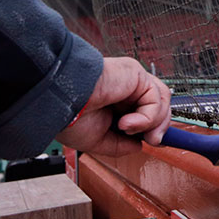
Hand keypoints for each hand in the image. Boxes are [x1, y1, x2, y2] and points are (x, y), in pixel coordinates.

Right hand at [56, 57, 171, 155]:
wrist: (58, 104)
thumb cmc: (67, 117)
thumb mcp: (97, 141)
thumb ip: (120, 145)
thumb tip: (139, 146)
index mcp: (116, 101)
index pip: (147, 111)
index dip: (155, 127)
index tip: (155, 141)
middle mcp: (125, 88)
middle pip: (159, 105)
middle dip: (159, 127)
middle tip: (151, 141)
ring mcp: (131, 80)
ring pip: (161, 100)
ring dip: (152, 123)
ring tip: (128, 130)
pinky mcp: (134, 72)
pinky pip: (155, 97)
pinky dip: (146, 116)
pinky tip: (126, 123)